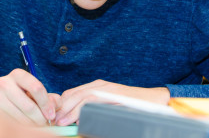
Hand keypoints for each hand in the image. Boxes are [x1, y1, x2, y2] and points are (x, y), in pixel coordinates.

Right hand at [0, 68, 60, 125]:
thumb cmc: (15, 93)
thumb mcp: (30, 90)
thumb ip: (47, 96)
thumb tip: (58, 104)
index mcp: (18, 74)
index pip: (37, 88)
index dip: (47, 104)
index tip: (51, 116)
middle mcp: (5, 83)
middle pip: (29, 107)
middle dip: (41, 119)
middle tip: (46, 125)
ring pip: (21, 118)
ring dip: (32, 126)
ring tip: (36, 126)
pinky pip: (11, 123)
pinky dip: (21, 128)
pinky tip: (25, 127)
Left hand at [55, 80, 169, 125]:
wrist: (153, 100)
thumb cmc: (131, 105)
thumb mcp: (108, 104)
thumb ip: (93, 108)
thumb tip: (77, 120)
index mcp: (95, 86)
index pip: (71, 93)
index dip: (61, 105)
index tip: (55, 116)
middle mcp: (99, 85)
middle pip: (73, 94)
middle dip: (62, 108)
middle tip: (55, 121)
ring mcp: (106, 89)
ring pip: (82, 97)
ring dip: (70, 111)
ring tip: (62, 122)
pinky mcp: (113, 95)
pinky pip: (95, 101)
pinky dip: (85, 110)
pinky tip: (80, 119)